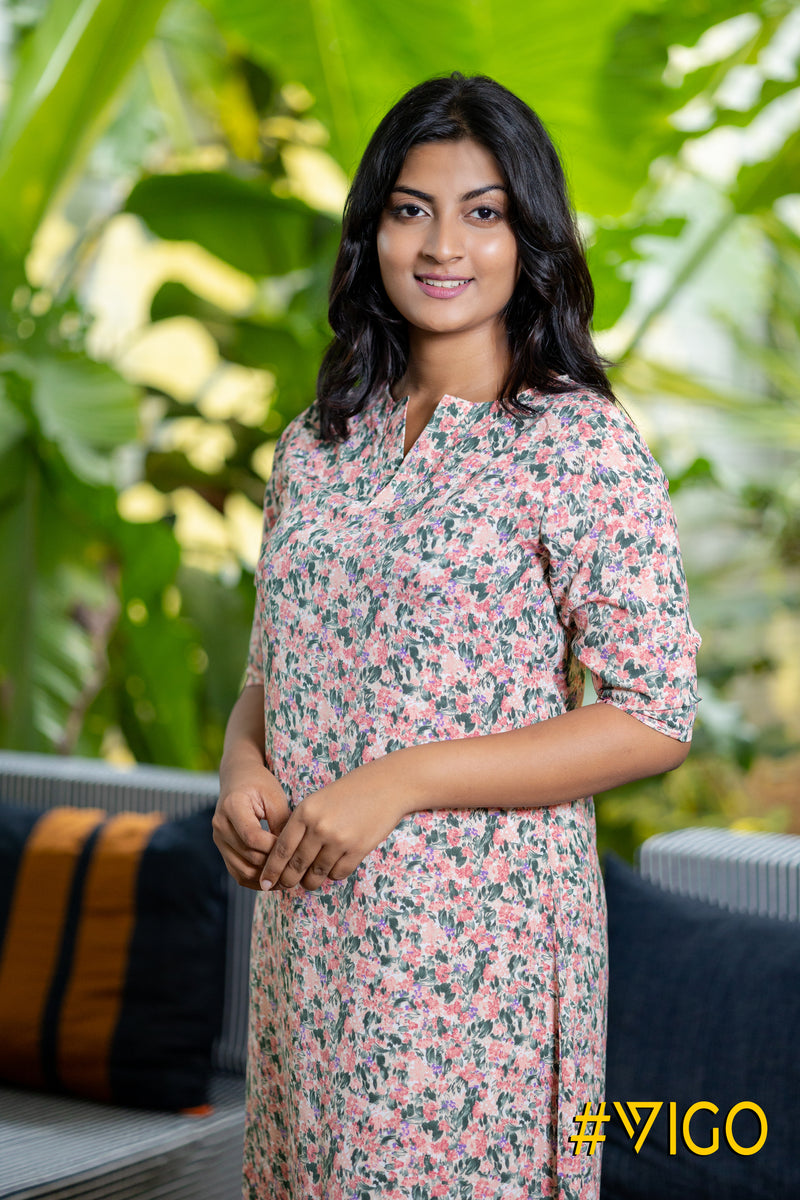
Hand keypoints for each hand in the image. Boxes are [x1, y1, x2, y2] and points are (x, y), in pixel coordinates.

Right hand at [213, 764, 291, 890]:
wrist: (239, 778)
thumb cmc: (260, 784)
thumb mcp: (274, 797)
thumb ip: (281, 823)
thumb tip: (290, 852)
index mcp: (232, 806)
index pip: (252, 837)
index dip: (274, 847)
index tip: (293, 847)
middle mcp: (220, 825)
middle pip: (248, 856)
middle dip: (273, 864)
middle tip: (296, 867)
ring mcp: (219, 839)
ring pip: (242, 870)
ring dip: (265, 877)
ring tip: (287, 877)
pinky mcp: (222, 849)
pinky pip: (237, 873)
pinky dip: (256, 880)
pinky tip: (274, 877)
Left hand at [259, 757, 409, 892]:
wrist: (386, 785)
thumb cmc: (350, 792)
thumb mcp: (318, 800)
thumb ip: (301, 825)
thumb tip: (286, 857)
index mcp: (305, 812)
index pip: (281, 849)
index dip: (271, 870)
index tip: (264, 882)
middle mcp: (319, 827)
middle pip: (296, 866)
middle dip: (287, 881)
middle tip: (284, 886)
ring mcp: (339, 840)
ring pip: (316, 874)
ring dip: (310, 881)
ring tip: (310, 880)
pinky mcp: (358, 849)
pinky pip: (337, 873)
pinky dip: (333, 874)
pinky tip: (333, 867)